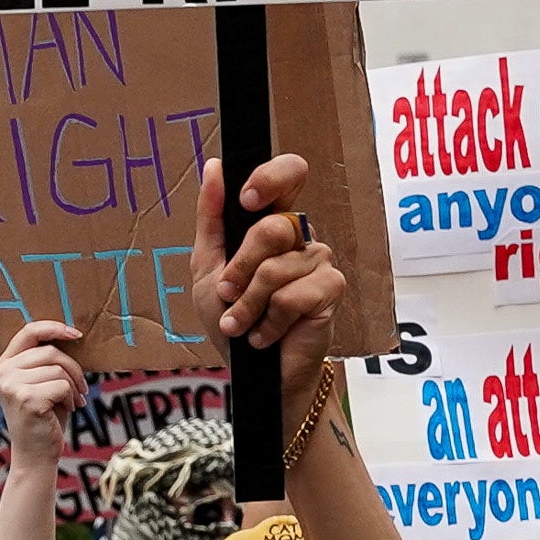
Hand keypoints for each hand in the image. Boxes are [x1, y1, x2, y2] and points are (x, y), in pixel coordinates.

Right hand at [0, 317, 87, 425]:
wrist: (36, 455)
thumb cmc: (44, 417)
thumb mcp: (41, 382)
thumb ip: (45, 360)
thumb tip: (71, 333)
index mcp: (3, 365)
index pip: (29, 332)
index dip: (55, 328)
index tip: (77, 334)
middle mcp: (2, 373)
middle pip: (49, 351)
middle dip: (73, 368)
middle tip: (82, 388)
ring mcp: (12, 386)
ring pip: (58, 369)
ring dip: (73, 386)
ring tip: (72, 401)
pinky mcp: (27, 399)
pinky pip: (62, 385)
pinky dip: (71, 397)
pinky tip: (68, 409)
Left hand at [194, 150, 347, 413]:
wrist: (251, 372)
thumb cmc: (233, 319)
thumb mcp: (207, 266)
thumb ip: (211, 218)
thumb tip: (213, 167)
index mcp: (274, 222)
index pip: (289, 174)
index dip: (271, 178)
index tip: (245, 199)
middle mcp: (301, 236)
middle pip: (273, 226)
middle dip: (240, 267)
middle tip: (227, 293)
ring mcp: (319, 261)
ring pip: (276, 269)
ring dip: (248, 305)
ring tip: (241, 325)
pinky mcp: (332, 289)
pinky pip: (292, 296)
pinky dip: (270, 321)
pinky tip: (266, 334)